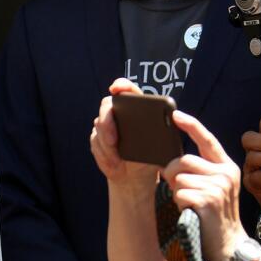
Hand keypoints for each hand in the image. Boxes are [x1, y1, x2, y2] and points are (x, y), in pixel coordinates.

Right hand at [91, 78, 161, 193]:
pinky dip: (104, 154)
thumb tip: (165, 123)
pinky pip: (95, 141)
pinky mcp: (97, 138)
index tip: (115, 89)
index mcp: (137, 108)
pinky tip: (113, 162)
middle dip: (107, 122)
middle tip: (113, 141)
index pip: (127, 90)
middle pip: (107, 105)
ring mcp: (106, 124)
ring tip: (118, 159)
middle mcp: (119, 112)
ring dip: (107, 146)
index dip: (121, 85)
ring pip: (99, 126)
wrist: (136, 175)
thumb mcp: (161, 147)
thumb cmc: (151, 158)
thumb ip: (162, 133)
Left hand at [163, 111, 247, 260]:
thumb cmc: (214, 219)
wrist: (228, 247)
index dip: (190, 125)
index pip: (207, 139)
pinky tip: (191, 212)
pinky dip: (179, 204)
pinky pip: (179, 193)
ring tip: (190, 205)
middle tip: (177, 191)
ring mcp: (218, 186)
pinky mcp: (208, 200)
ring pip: (178, 178)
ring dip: (176, 192)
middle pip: (183, 160)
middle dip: (172, 175)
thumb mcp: (213, 190)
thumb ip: (199, 173)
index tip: (175, 114)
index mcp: (227, 167)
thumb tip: (171, 162)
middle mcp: (225, 173)